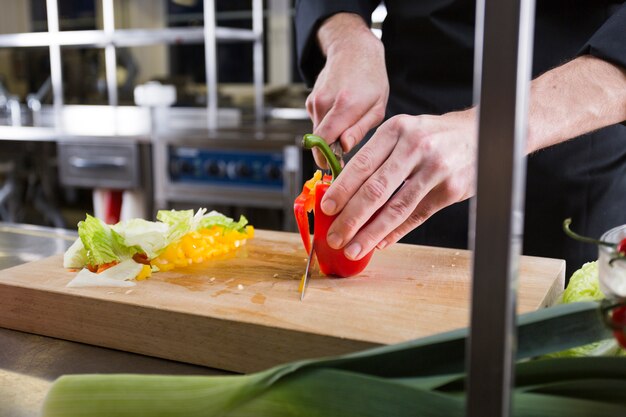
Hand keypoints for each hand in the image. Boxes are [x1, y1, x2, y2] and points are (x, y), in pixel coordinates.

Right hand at [307, 13, 388, 167]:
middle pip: (318, 142)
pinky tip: (339, 114)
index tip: (337, 169)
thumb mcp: (378, 107)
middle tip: (344, 156)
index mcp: (346, 105)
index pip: (325, 142)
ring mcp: (315, 101)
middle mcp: (325, 103)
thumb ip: (359, 130)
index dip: (328, 160)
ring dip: (330, 137)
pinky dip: (327, 125)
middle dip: (329, 153)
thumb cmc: (370, 79)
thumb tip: (344, 148)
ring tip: (347, 126)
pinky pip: (317, 123)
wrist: (353, 50)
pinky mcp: (310, 101)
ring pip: (317, 133)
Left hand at [321, 109, 477, 259]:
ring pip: (396, 208)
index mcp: (396, 130)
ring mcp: (435, 169)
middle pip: (376, 189)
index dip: (341, 190)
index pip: (361, 164)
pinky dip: (396, 232)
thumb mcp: (404, 133)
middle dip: (351, 218)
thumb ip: (377, 158)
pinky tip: (380, 243)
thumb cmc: (433, 136)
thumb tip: (345, 195)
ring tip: (354, 248)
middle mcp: (415, 147)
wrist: (481, 134)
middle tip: (335, 237)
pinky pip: (417, 216)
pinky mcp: (450, 189)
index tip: (326, 209)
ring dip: (371, 233)